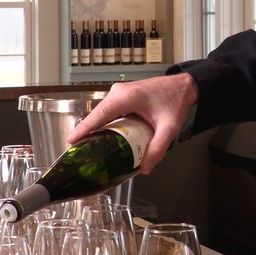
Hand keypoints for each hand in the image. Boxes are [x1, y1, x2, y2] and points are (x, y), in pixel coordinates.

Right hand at [67, 73, 198, 174]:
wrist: (183, 86)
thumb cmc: (175, 101)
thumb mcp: (169, 128)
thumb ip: (157, 148)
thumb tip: (145, 168)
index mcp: (127, 97)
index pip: (100, 114)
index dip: (84, 128)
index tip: (71, 140)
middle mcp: (119, 92)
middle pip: (98, 114)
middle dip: (87, 131)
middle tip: (78, 151)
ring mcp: (119, 92)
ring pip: (102, 112)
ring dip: (95, 127)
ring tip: (86, 145)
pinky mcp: (122, 95)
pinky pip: (108, 110)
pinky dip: (103, 122)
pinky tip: (102, 135)